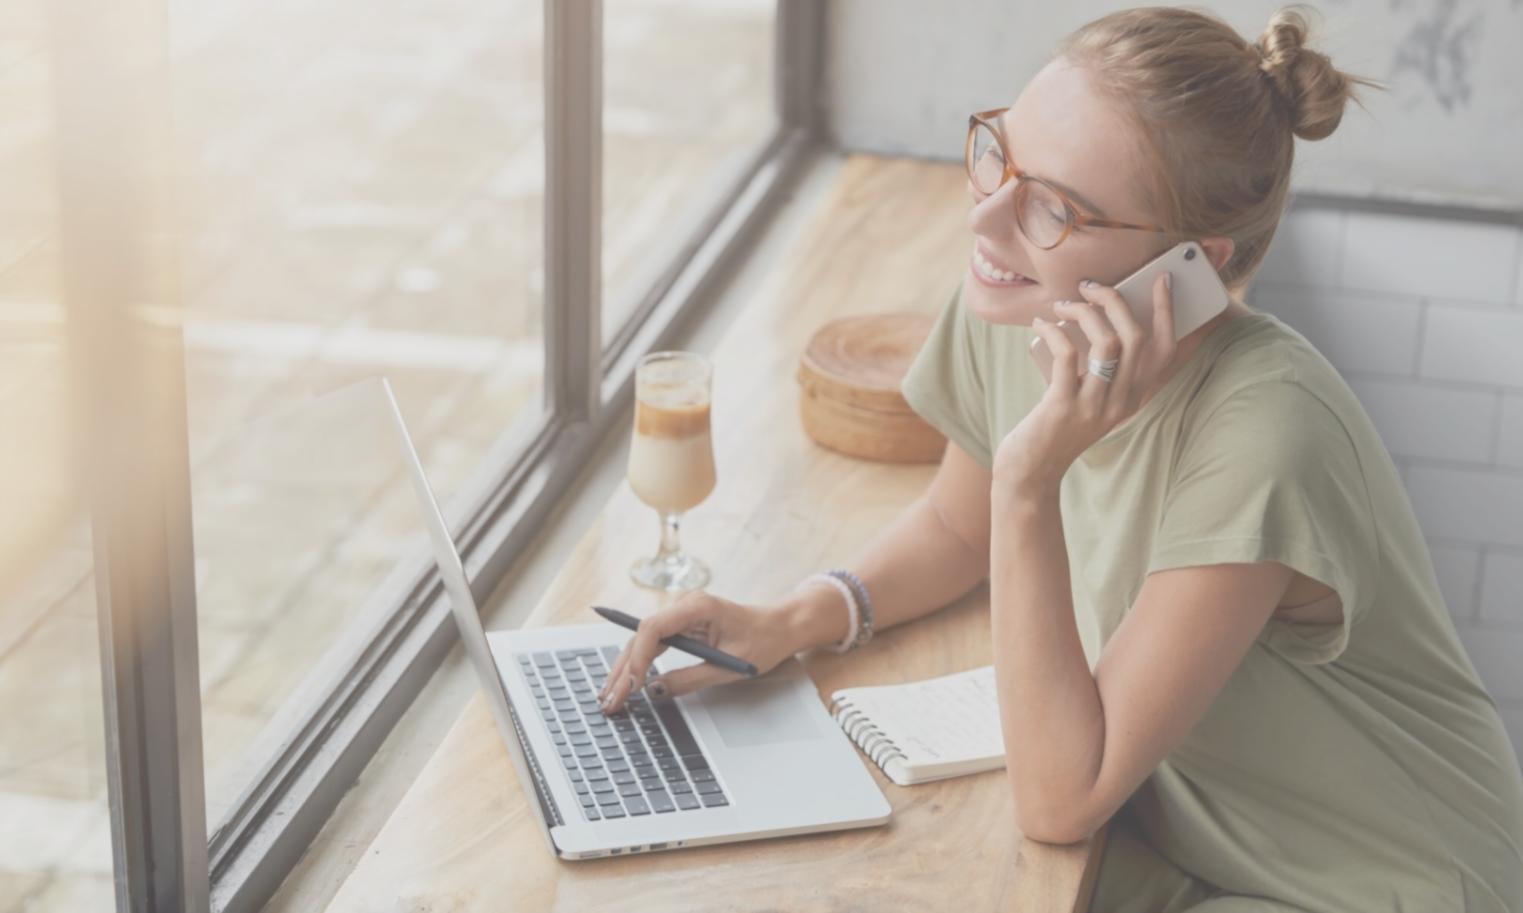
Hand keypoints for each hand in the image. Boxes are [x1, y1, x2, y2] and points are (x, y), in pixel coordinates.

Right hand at [596, 590, 796, 713]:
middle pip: (641, 636)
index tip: (632, 685)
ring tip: (609, 695)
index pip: (653, 628)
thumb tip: (654, 690)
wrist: (780, 627)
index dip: (638, 658)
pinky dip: (639, 663)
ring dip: (626, 668)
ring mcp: (681, 615)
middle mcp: (684, 606)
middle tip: (609, 699)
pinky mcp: (682, 626)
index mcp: (697, 607)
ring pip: (643, 641)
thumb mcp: (727, 668)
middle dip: (624, 669)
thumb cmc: (762, 641)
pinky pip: (654, 643)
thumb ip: (689, 679)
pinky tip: (625, 681)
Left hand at [993, 273, 1177, 492]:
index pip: (1165, 350)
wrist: (1031, 472)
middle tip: (1089, 287)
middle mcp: (1121, 402)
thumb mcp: (1088, 399)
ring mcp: (1095, 406)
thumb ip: (1098, 370)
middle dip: (1115, 301)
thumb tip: (1092, 316)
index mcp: (1133, 398)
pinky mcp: (1063, 407)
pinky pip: (1067, 355)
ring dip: (1084, 312)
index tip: (1161, 280)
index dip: (1168, 312)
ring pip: (1108, 342)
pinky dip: (1054, 331)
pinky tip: (1040, 325)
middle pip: (1136, 337)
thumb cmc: (1055, 427)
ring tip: (1061, 306)